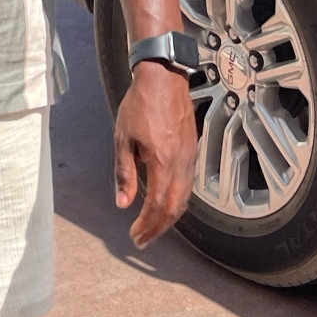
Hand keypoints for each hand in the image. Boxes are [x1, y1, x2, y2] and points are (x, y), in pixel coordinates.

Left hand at [113, 61, 195, 247]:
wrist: (163, 78)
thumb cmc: (140, 103)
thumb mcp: (123, 138)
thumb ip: (124, 173)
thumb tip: (123, 202)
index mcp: (161, 160)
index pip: (157, 205)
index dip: (147, 225)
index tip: (136, 236)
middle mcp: (180, 162)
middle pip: (175, 208)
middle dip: (159, 227)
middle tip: (143, 239)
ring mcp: (190, 156)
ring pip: (185, 198)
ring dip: (169, 217)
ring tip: (153, 226)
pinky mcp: (193, 150)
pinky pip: (188, 184)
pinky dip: (178, 201)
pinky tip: (167, 203)